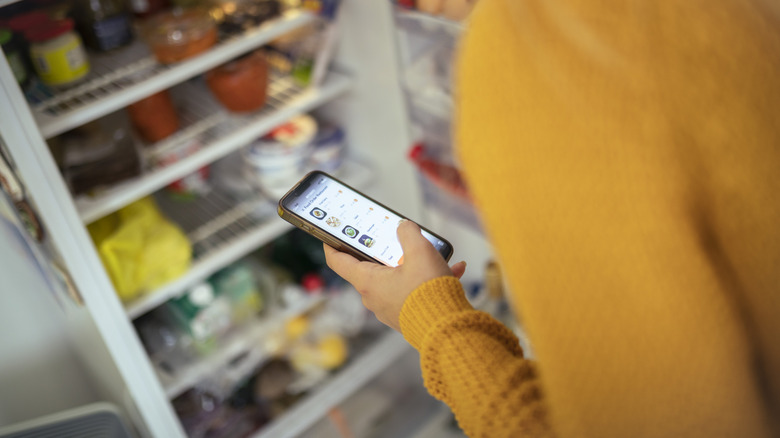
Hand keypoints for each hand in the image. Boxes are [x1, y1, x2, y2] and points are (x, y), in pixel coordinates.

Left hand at [324, 220, 465, 330]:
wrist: (448, 329)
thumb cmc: (429, 294)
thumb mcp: (420, 251)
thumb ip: (408, 233)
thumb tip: (404, 227)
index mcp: (368, 282)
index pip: (338, 261)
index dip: (331, 245)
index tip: (329, 236)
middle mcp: (374, 298)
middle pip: (371, 268)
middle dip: (384, 251)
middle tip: (394, 238)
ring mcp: (390, 309)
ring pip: (397, 279)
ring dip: (414, 266)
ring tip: (435, 255)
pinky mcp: (407, 316)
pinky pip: (413, 292)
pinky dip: (427, 281)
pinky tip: (452, 270)